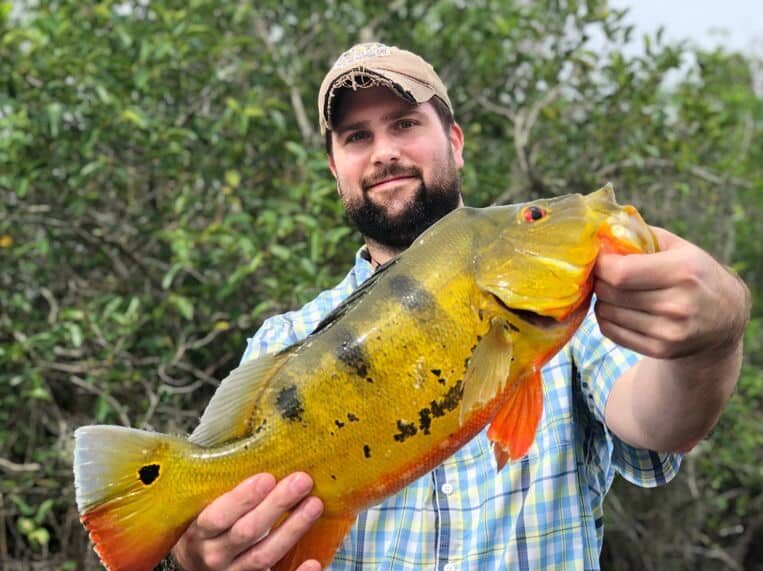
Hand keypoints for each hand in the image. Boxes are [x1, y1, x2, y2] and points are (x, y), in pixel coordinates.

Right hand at [172, 472, 323, 570]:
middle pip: (247, 532)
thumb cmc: (207, 527)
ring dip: (292, 529)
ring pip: (264, 555)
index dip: (242, 497)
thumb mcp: (204, 507)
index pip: (218, 516)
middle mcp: (214, 555)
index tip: (267, 476)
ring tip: (314, 504)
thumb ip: (224, 487)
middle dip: (276, 505)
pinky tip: (315, 562)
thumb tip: (260, 449)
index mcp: (200, 531)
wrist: (193, 567)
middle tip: (302, 481)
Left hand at [593, 226, 749, 360]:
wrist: (725, 316)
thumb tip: (599, 234)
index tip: (600, 259)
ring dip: (602, 300)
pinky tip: (620, 309)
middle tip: (604, 274)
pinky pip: (610, 332)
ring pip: (606, 313)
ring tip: (616, 291)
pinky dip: (607, 319)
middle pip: (609, 293)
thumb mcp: (678, 246)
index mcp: (683, 271)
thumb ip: (639, 235)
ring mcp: (669, 332)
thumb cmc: (693, 273)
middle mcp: (678, 304)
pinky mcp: (660, 349)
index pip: (619, 272)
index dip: (600, 264)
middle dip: (599, 281)